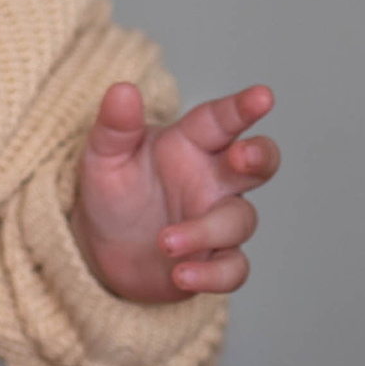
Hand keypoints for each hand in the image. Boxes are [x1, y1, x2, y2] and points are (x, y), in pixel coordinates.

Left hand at [71, 82, 278, 304]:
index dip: (243, 108)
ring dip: (206, 230)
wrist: (101, 249)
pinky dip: (212, 275)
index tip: (263, 96)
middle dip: (259, 157)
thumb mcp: (104, 156)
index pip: (221, 121)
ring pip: (239, 220)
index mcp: (191, 144)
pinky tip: (181, 275)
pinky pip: (232, 268)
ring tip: (164, 242)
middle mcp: (213, 179)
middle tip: (241, 157)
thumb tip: (122, 90)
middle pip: (257, 163)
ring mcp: (217, 220)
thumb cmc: (113, 191)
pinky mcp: (215, 260)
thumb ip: (115, 126)